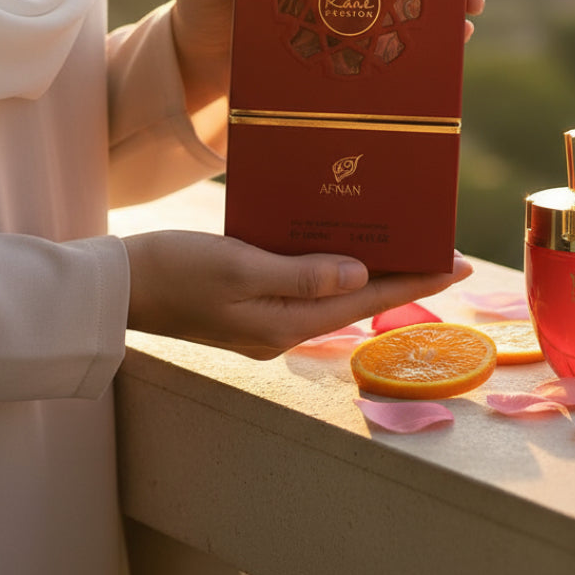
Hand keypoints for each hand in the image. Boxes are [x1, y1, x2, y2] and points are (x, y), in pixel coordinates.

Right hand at [123, 229, 473, 358]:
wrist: (116, 285)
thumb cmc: (172, 270)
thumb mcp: (238, 267)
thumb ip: (301, 274)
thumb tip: (359, 275)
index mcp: (283, 324)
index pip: (366, 299)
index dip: (416, 280)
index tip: (458, 263)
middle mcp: (281, 328)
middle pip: (356, 299)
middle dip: (401, 276)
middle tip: (441, 250)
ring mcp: (264, 319)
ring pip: (331, 293)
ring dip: (368, 270)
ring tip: (402, 245)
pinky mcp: (248, 304)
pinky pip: (303, 286)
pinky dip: (328, 266)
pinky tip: (337, 245)